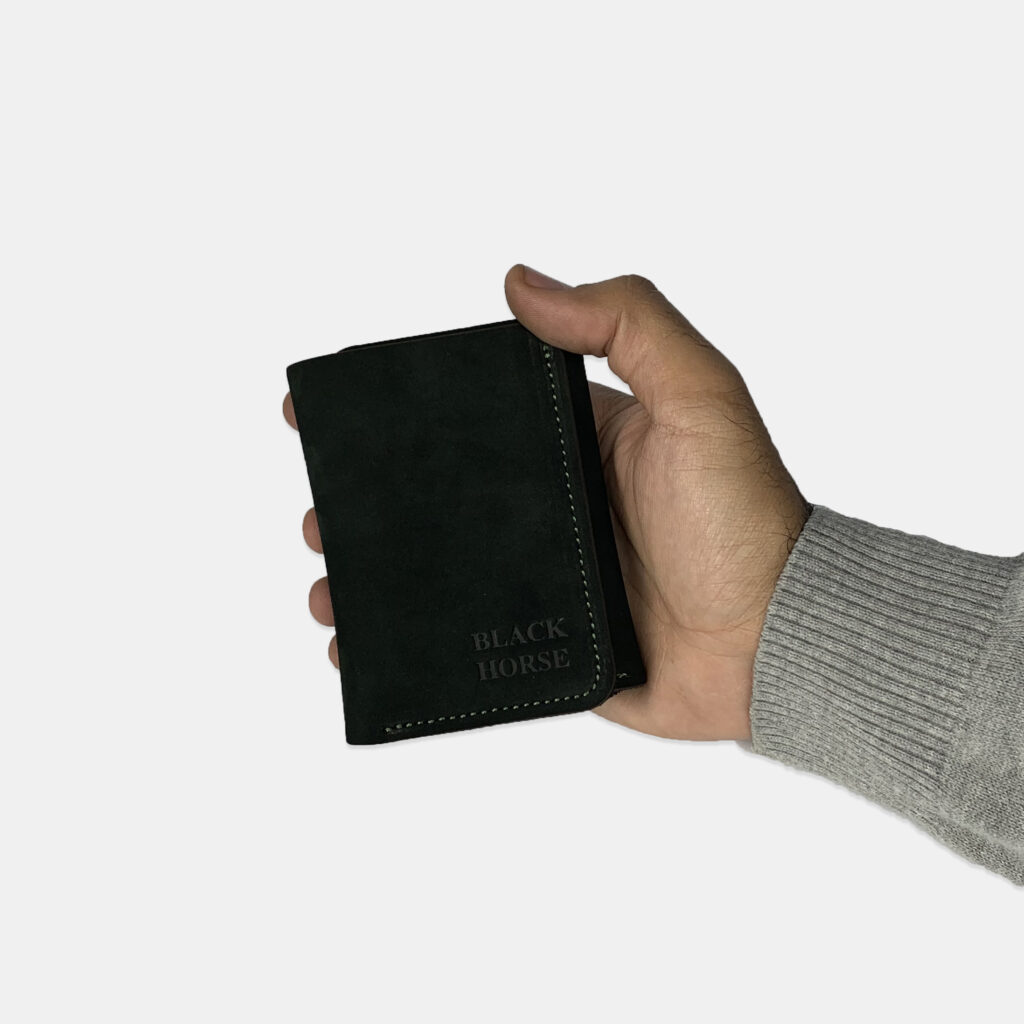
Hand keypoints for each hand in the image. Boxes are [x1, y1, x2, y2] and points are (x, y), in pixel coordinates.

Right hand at [284, 266, 810, 741]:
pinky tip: (362, 646)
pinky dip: (410, 641)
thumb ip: (628, 322)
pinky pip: (463, 638)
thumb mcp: (701, 396)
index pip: (472, 415)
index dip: (401, 410)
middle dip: (370, 501)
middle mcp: (551, 509)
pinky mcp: (544, 641)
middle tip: (322, 511)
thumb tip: (521, 281)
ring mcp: (544, 578)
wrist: (776, 644)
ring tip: (328, 585)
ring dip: (375, 573)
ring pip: (437, 570)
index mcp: (574, 444)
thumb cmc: (746, 520)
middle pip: (439, 496)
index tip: (334, 408)